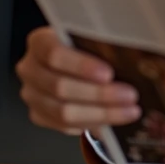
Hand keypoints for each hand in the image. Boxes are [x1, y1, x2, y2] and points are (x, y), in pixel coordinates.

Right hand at [16, 26, 141, 134]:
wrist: (72, 62)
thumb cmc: (85, 45)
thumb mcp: (91, 37)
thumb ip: (103, 44)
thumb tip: (134, 57)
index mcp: (40, 42)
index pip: (54, 53)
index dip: (81, 65)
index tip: (109, 74)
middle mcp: (30, 68)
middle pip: (60, 86)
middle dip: (99, 94)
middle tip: (129, 95)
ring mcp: (32, 94)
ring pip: (63, 112)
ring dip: (100, 113)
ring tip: (128, 110)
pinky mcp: (39, 115)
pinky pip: (64, 126)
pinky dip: (92, 124)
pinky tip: (114, 120)